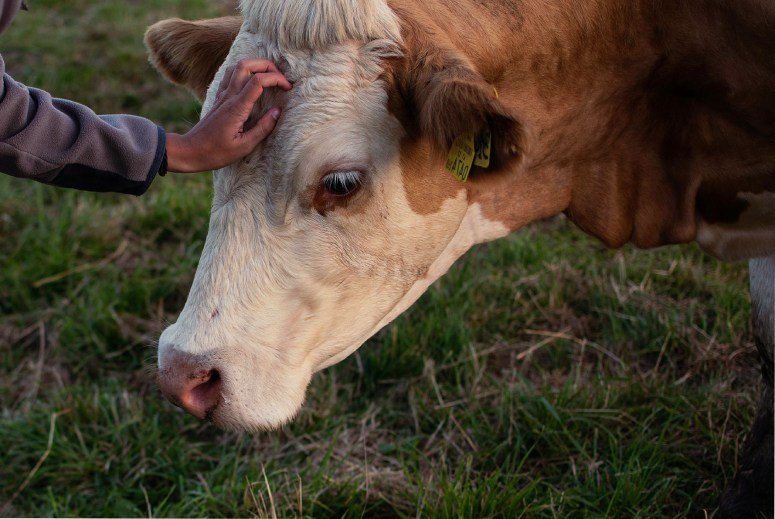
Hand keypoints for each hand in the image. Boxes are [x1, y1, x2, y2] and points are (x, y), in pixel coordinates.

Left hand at [165, 59, 291, 172]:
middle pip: (247, 65)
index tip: (288, 88)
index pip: (258, 81)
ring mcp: (222, 95)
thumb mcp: (243, 147)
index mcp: (237, 108)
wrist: (190, 151)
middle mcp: (228, 96)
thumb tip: (278, 111)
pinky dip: (245, 71)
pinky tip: (252, 81)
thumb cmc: (215, 153)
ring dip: (255, 65)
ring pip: (237, 66)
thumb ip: (263, 128)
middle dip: (267, 66)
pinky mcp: (219, 98)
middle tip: (281, 78)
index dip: (276, 79)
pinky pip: (230, 75)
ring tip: (269, 77)